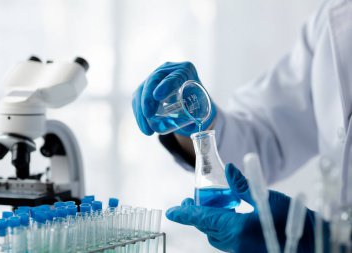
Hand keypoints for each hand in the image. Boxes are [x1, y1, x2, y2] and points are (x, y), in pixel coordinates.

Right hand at [132, 61, 215, 135]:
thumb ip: (199, 116)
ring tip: (147, 130)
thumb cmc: (199, 103)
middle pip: (153, 80)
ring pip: (142, 91)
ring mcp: (155, 77)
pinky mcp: (146, 87)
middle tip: (148, 115)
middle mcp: (168, 70)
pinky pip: (138, 98)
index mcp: (185, 70)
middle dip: (148, 98)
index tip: (158, 96)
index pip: (174, 76)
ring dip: (141, 111)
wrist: (191, 100)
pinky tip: (143, 127)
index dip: (166, 85)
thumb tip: (192, 127)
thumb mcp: (203, 107)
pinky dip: (139, 114)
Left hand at [166, 164, 315, 252]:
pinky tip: (225, 217)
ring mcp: (240, 250)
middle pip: (206, 227)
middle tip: (187, 202)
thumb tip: (227, 169)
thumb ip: (243, 186)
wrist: (309, 242)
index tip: (171, 211)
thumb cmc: (292, 220)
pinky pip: (225, 240)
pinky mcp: (245, 251)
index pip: (203, 219)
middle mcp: (234, 243)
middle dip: (195, 215)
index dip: (185, 214)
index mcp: (236, 229)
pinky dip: (219, 227)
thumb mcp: (267, 198)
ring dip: (207, 221)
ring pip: (215, 235)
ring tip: (204, 207)